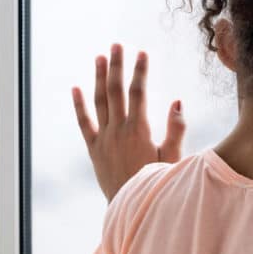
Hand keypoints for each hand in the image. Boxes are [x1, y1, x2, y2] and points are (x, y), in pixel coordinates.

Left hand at [71, 43, 185, 201]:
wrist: (131, 208)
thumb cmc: (157, 183)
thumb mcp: (172, 158)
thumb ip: (176, 129)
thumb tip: (177, 101)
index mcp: (139, 131)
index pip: (138, 93)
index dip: (140, 71)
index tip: (143, 53)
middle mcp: (118, 131)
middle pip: (116, 91)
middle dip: (118, 66)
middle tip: (117, 45)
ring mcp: (103, 139)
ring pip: (99, 102)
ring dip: (100, 78)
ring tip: (100, 57)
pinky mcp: (94, 150)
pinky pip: (84, 123)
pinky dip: (79, 105)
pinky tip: (76, 88)